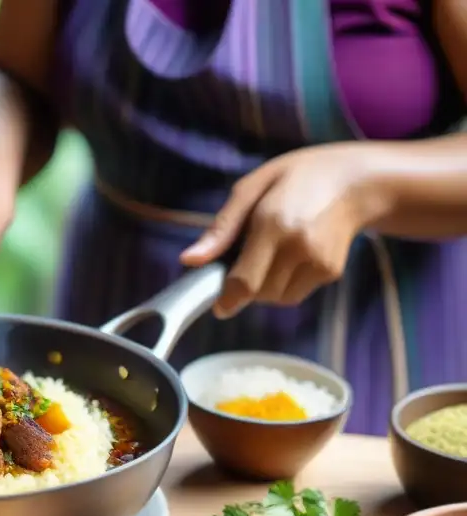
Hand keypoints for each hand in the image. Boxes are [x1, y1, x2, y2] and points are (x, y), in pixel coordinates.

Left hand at [180, 143, 377, 317]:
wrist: (358, 181)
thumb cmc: (298, 178)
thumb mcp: (252, 188)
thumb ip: (221, 228)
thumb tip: (189, 261)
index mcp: (273, 224)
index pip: (244, 281)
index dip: (226, 300)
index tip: (217, 306)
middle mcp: (298, 248)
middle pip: (257, 294)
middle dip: (243, 287)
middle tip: (245, 259)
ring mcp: (319, 262)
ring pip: (276, 299)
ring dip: (264, 287)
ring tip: (272, 253)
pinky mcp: (331, 272)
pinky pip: (295, 293)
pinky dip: (284, 284)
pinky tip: (292, 255)